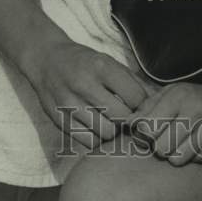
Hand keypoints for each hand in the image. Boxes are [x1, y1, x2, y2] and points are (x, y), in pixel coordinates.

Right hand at [26, 38, 149, 143]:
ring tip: (112, 123)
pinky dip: (96, 138)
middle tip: (128, 118)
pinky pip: (87, 141)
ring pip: (105, 133)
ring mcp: (69, 103)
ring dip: (113, 131)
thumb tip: (155, 104)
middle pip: (121, 117)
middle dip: (129, 121)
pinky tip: (97, 128)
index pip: (135, 97)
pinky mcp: (58, 118)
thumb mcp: (109, 62)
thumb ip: (132, 82)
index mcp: (101, 66)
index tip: (139, 105)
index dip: (142, 104)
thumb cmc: (84, 62)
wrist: (46, 59)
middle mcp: (84, 84)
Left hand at [126, 81, 201, 166]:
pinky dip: (197, 157)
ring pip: (178, 159)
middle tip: (171, 139)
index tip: (152, 133)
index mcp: (178, 96)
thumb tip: (125, 123)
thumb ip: (147, 107)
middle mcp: (195, 109)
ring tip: (187, 142)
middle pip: (161, 148)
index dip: (146, 135)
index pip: (147, 128)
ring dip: (179, 155)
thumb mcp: (171, 94)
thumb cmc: (197, 99)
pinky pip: (198, 161)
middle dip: (162, 148)